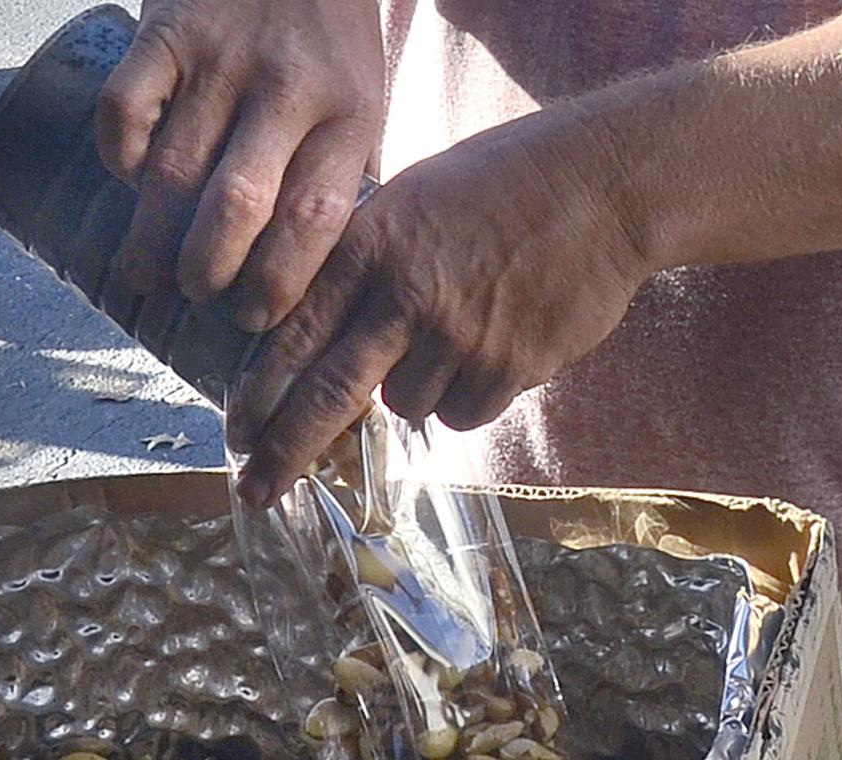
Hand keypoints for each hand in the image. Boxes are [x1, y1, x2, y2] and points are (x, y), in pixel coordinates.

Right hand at [95, 0, 383, 328]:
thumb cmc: (329, 38)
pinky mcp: (166, 29)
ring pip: (174, 170)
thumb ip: (341, 177)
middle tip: (198, 295)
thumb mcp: (361, 101)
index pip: (311, 221)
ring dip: (153, 239)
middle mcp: (286, 88)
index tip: (253, 318)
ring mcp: (221, 57)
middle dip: (208, 271)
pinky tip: (129, 183)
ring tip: (149, 274)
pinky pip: (124, 111)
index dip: (277, 284)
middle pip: (237, 206)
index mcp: (348, 114)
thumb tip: (315, 277)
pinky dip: (118, 160)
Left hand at [229, 102, 657, 507]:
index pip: (294, 333)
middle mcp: (405, 295)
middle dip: (285, 453)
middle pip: (330, 395)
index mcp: (372, 245)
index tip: (235, 435)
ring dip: (417, 388)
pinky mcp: (510, 367)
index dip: (258, 393)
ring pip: (407, 406)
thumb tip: (316, 339)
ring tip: (459, 330)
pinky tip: (496, 344)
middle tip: (255, 494)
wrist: (606, 183)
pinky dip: (468, 396)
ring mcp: (460, 336)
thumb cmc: (502, 185)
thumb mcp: (413, 200)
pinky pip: (462, 415)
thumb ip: (364, 264)